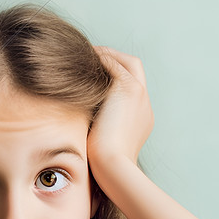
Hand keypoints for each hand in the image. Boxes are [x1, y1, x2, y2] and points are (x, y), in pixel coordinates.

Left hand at [88, 46, 153, 172]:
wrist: (112, 165)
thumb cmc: (101, 163)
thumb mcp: (99, 144)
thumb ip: (94, 130)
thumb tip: (75, 126)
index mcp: (140, 119)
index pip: (131, 89)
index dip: (114, 78)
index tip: (94, 75)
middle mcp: (144, 104)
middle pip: (135, 69)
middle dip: (115, 60)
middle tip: (91, 57)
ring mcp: (139, 95)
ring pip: (127, 63)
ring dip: (106, 55)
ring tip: (84, 53)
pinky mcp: (129, 89)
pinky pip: (114, 63)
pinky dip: (99, 57)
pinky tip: (81, 58)